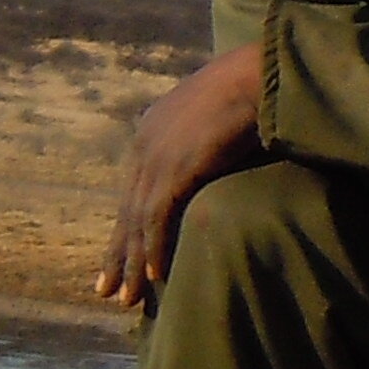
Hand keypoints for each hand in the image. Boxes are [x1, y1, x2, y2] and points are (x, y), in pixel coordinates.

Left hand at [98, 45, 268, 308]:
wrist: (263, 70)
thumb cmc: (257, 84)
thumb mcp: (225, 106)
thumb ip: (215, 129)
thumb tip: (229, 144)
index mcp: (154, 127)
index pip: (136, 188)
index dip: (129, 224)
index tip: (122, 254)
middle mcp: (146, 144)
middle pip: (127, 210)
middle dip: (118, 253)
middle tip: (105, 289)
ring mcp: (157, 158)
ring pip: (137, 222)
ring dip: (131, 263)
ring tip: (127, 298)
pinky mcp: (175, 170)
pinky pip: (156, 220)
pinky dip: (154, 251)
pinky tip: (155, 277)